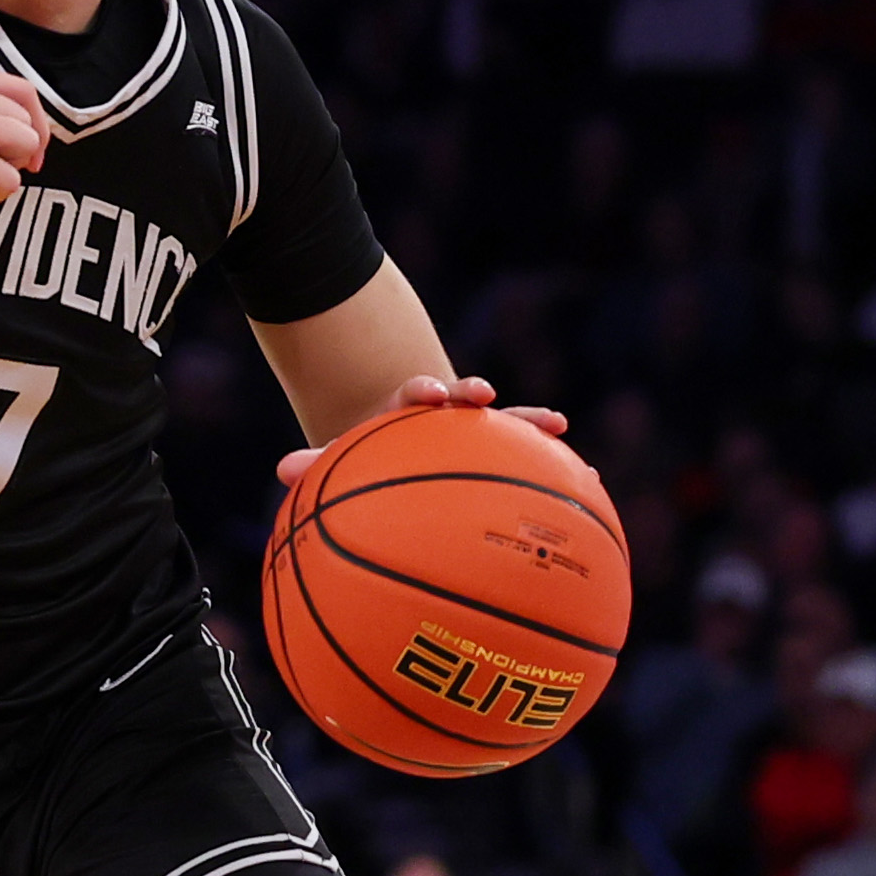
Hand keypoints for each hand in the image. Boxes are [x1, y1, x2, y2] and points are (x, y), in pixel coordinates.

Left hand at [274, 372, 572, 487]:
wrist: (395, 458)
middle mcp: (451, 419)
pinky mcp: (501, 460)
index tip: (431, 392)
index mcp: (411, 412)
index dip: (426, 391)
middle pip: (472, 404)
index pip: (420, 394)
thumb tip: (281, 469)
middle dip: (485, 401)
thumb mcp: (344, 460)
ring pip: (511, 431)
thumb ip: (317, 464)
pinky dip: (559, 476)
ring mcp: (480, 439)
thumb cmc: (368, 463)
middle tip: (494, 400)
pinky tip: (594, 485)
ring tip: (564, 435)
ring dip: (532, 430)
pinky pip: (532, 469)